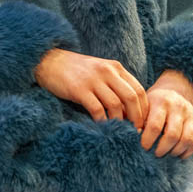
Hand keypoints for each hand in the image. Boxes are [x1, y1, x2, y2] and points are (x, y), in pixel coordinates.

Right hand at [33, 48, 147, 130]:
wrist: (48, 61)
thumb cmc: (75, 70)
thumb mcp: (99, 70)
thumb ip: (115, 84)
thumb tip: (130, 110)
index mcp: (115, 67)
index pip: (138, 89)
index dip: (144, 109)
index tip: (143, 122)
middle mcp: (106, 71)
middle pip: (131, 97)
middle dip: (136, 117)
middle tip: (135, 131)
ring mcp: (92, 79)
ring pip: (116, 104)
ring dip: (120, 121)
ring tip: (120, 131)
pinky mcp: (78, 89)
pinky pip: (97, 109)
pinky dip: (102, 120)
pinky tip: (102, 126)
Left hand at [140, 69, 192, 157]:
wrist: (178, 89)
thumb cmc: (155, 101)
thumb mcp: (144, 102)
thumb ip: (134, 115)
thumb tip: (122, 132)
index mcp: (161, 101)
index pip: (155, 126)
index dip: (148, 140)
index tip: (142, 147)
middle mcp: (178, 107)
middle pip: (172, 135)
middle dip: (162, 149)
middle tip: (154, 154)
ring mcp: (191, 115)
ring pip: (186, 140)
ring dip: (174, 152)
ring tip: (164, 154)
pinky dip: (186, 152)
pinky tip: (175, 153)